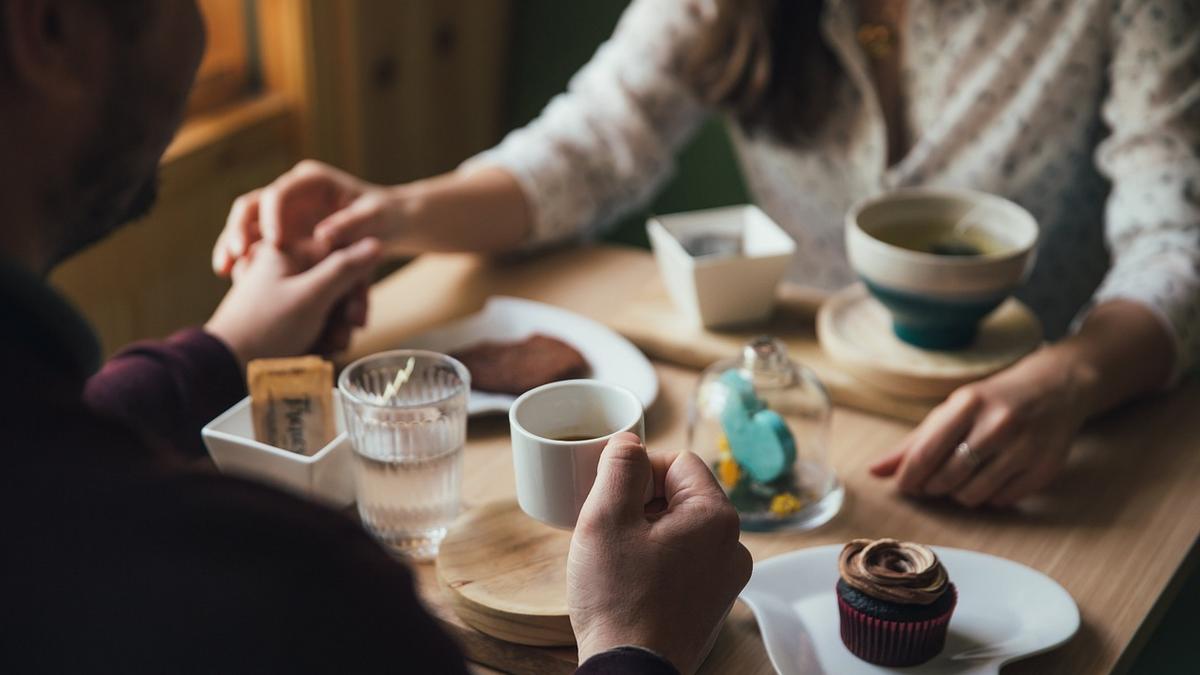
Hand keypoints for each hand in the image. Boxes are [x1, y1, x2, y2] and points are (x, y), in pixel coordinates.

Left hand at [205, 238, 381, 366]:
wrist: (226, 365)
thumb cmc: (266, 327)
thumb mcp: (311, 295)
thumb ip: (345, 268)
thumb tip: (375, 242)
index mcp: (288, 250)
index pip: (340, 255)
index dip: (354, 285)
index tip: (355, 313)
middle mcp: (286, 267)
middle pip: (336, 282)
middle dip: (344, 314)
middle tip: (343, 336)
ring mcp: (283, 291)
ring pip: (328, 304)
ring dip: (335, 328)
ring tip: (328, 348)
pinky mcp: (282, 314)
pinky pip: (313, 319)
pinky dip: (320, 335)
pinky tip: (318, 351)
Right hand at [212, 160, 405, 276]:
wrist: (389, 225)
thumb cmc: (385, 218)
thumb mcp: (375, 219)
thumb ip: (351, 225)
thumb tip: (323, 235)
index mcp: (312, 181)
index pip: (280, 192)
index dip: (272, 216)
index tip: (274, 243)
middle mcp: (291, 192)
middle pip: (252, 205)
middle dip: (239, 228)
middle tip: (236, 254)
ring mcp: (282, 212)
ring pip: (246, 224)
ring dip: (232, 244)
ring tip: (224, 270)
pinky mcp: (280, 232)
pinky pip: (253, 243)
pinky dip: (242, 258)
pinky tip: (232, 277)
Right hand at [568, 433, 752, 673]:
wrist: (630, 671)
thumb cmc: (618, 599)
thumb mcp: (605, 518)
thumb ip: (619, 467)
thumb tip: (629, 441)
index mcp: (716, 517)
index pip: (678, 462)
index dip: (639, 471)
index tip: (611, 496)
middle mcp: (733, 546)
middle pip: (682, 495)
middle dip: (642, 503)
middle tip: (609, 529)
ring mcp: (725, 579)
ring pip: (682, 529)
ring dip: (648, 532)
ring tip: (617, 558)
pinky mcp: (712, 603)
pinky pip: (685, 561)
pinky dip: (658, 561)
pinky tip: (630, 581)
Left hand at [869, 346, 1096, 507]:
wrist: (1056, 388)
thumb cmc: (992, 401)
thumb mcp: (952, 410)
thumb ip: (913, 442)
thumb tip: (874, 471)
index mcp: (969, 404)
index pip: (926, 452)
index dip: (908, 477)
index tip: (903, 486)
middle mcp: (999, 424)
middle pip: (947, 478)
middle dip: (932, 487)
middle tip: (933, 482)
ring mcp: (1025, 448)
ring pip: (973, 495)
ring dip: (959, 495)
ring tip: (962, 479)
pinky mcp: (1044, 469)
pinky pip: (1001, 501)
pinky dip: (988, 498)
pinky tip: (990, 479)